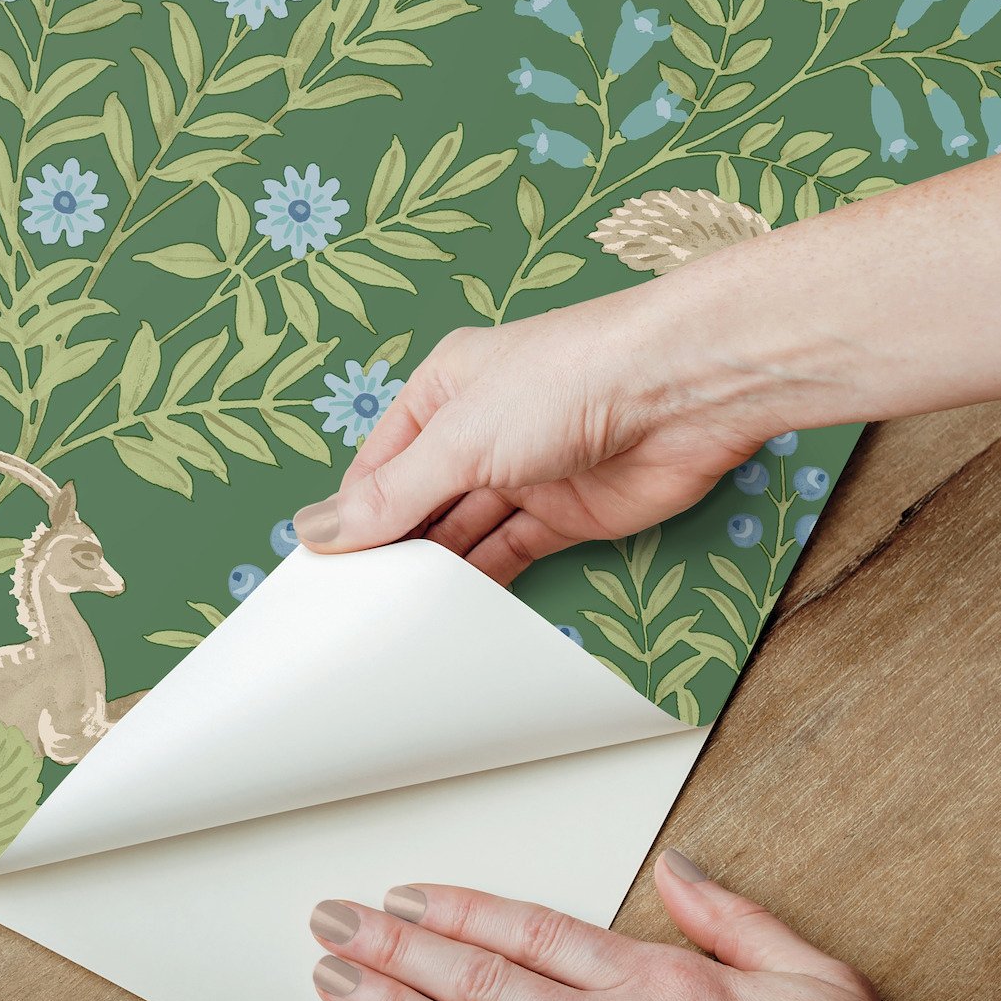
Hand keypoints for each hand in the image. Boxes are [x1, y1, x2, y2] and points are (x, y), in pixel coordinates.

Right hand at [294, 290, 775, 583]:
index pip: (380, 464)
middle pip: (420, 501)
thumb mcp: (459, 438)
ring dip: (436, 570)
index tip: (321, 571)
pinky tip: (453, 613)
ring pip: (464, 532)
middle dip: (393, 547)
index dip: (352, 514)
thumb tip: (316, 530)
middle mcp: (480, 431)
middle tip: (354, 606)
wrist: (683, 392)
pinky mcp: (568, 515)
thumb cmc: (567, 381)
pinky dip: (484, 582)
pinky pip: (511, 553)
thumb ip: (393, 494)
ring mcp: (525, 474)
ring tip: (394, 619)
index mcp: (443, 390)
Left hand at [307, 852, 944, 1000]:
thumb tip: (675, 867)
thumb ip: (730, 915)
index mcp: (657, 985)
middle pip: (479, 982)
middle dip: (394, 950)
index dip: (455, 910)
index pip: (527, 930)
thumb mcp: (812, 976)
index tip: (402, 896)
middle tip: (332, 926)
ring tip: (336, 984)